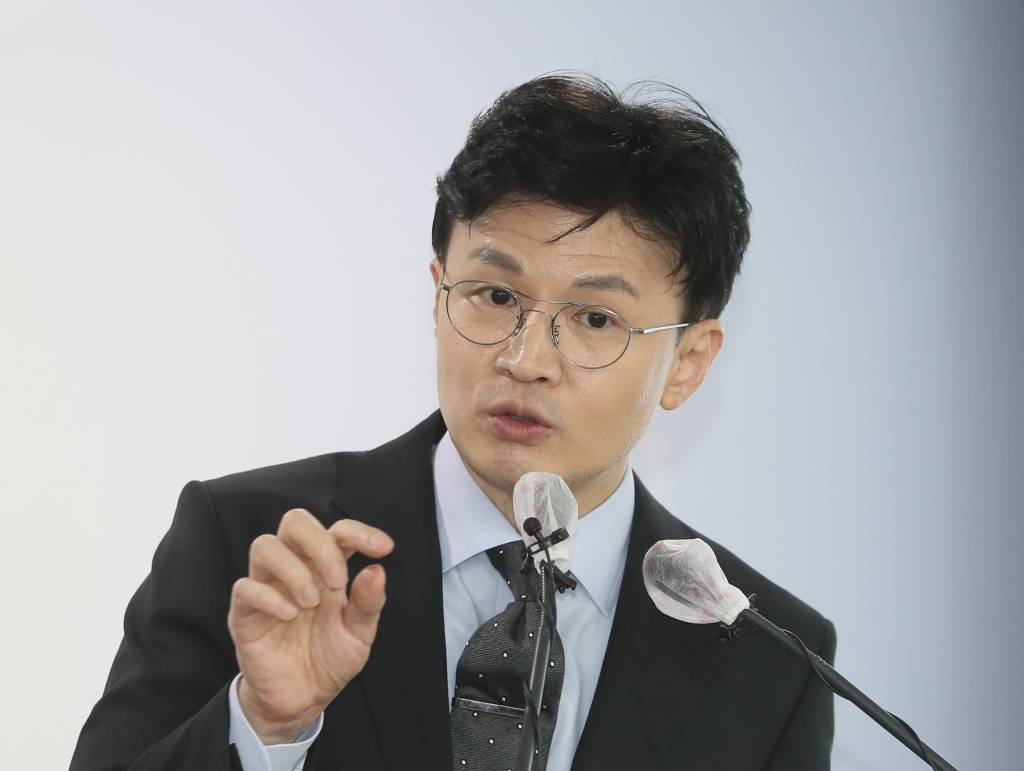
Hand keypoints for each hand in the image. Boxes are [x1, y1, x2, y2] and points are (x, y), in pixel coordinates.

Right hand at [228, 508, 393, 743]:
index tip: (385, 548)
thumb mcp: (360, 635)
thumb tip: (376, 569)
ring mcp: (267, 587)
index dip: (360, 531)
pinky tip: (289, 615)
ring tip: (310, 603)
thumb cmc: (330, 660)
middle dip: (319, 543)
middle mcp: (296, 570)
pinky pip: (245, 588)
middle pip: (294, 522)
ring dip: (293, 570)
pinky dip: (270, 597)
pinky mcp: (244, 613)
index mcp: (326, 568)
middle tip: (337, 580)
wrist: (301, 701)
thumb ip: (369, 603)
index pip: (338, 530)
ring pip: (265, 546)